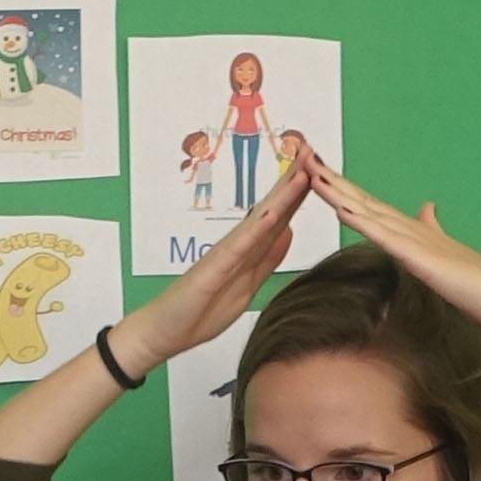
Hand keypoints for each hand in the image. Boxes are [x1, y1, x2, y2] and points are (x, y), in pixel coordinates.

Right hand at [116, 142, 313, 376]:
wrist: (163, 333)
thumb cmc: (199, 312)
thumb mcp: (246, 285)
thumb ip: (266, 258)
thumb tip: (287, 231)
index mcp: (248, 251)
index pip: (279, 216)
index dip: (299, 192)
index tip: (317, 166)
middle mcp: (238, 245)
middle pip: (271, 208)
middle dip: (292, 179)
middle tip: (311, 148)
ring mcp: (225, 254)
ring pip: (259, 219)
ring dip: (281, 194)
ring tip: (301, 168)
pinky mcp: (212, 269)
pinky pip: (238, 247)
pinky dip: (256, 229)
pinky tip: (273, 213)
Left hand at [301, 146, 480, 335]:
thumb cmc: (477, 283)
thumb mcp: (444, 250)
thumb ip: (432, 228)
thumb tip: (427, 207)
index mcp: (410, 230)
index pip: (367, 204)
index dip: (341, 187)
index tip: (316, 170)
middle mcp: (409, 228)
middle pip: (362, 199)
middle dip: (331, 179)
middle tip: (303, 155)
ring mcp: (415, 241)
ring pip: (368, 211)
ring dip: (339, 192)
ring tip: (312, 172)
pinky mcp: (421, 258)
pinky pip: (385, 239)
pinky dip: (362, 222)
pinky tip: (342, 209)